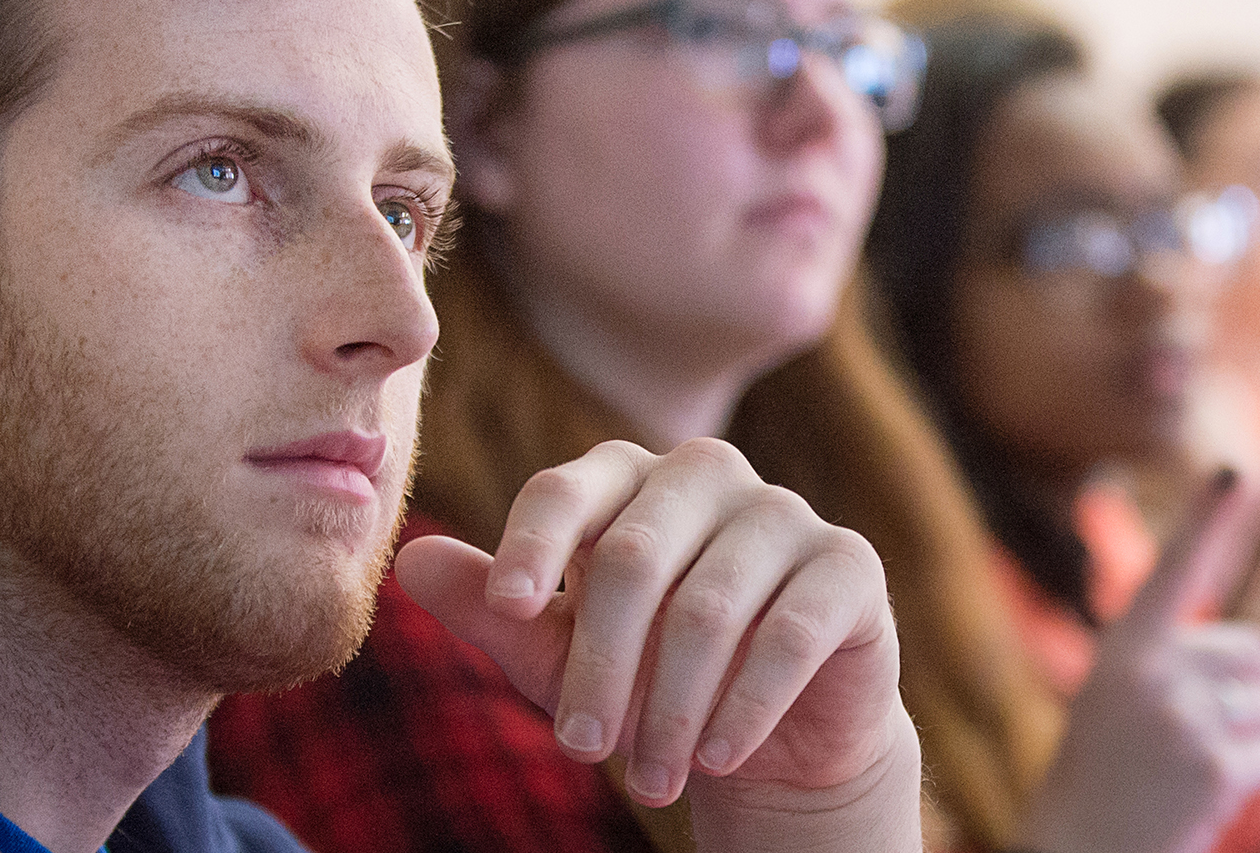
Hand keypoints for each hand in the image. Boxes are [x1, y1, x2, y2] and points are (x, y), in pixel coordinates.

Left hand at [395, 438, 919, 852]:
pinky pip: (792, 631)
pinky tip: (718, 759)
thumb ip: (494, 610)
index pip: (568, 486)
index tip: (505, 609)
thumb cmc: (649, 676)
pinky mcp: (849, 566)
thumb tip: (409, 563)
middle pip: (635, 556)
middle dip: (600, 666)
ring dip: (671, 707)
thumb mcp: (559, 653)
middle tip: (579, 750)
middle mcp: (707, 474)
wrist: (775, 731)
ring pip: (711, 605)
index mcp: (628, 477)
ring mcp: (784, 514)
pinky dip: (747, 704)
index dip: (533, 543)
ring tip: (650, 784)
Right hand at [1019, 473, 1259, 852]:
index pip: (1171, 571)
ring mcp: (1183, 715)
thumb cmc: (1102, 784)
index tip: (1232, 470)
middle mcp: (1152, 671)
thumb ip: (1170, 670)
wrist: (1076, 852)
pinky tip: (1199, 799)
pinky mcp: (1212, 763)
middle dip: (1249, 697)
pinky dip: (1247, 784)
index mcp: (1124, 650)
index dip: (1205, 519)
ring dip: (1245, 743)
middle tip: (1195, 740)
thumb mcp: (1118, 706)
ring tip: (1189, 771)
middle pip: (1258, 656)